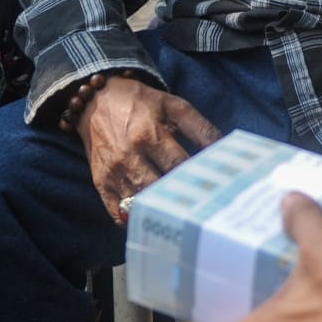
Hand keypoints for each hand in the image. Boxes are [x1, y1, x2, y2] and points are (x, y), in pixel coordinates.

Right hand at [75, 76, 221, 223]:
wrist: (97, 101)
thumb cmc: (141, 103)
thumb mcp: (174, 106)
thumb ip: (201, 128)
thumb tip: (224, 150)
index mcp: (149, 135)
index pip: (178, 165)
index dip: (197, 178)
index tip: (214, 190)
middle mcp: (129, 156)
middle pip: (157, 189)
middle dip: (179, 200)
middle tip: (200, 211)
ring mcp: (113, 173)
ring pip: (138, 204)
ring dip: (159, 212)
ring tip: (181, 220)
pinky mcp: (100, 183)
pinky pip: (117, 213)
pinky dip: (134, 220)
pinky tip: (151, 219)